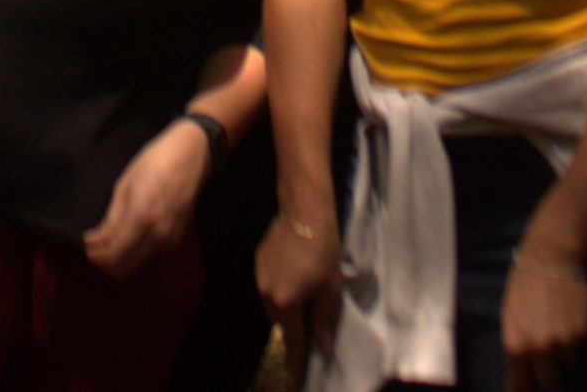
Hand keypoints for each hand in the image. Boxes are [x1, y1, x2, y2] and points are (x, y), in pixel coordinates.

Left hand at [82, 120, 211, 277]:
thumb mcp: (124, 186)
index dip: (94, 255)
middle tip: (95, 244)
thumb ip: (111, 220)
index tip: (87, 243)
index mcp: (142, 218)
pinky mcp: (175, 238)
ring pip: (135, 263)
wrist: (190, 155)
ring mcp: (168, 239)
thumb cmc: (155, 162)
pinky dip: (134, 249)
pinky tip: (130, 231)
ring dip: (119, 256)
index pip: (112, 256)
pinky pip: (148, 253)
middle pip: (123, 268)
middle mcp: (157, 235)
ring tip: (110, 235)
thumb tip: (94, 242)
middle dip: (104, 260)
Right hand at [255, 211, 343, 382]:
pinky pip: (269, 285)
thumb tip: (323, 346)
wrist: (305, 212)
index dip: (295, 363)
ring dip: (287, 300)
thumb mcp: (330, 288)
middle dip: (295, 320)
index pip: (292, 341)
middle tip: (312, 303)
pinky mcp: (257, 264)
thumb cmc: (324, 250)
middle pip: (281, 321)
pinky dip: (280, 284)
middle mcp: (267, 295)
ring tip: (305, 280)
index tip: (294, 382)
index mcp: (287, 303)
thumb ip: (323, 320)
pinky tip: (294, 267)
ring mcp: (259, 279)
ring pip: (274, 303)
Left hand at [501, 239, 586, 391]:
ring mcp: (565, 342)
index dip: (525, 390)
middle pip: (550, 385)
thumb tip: (520, 379)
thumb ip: (516, 351)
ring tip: (556, 335)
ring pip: (567, 367)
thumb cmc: (523, 287)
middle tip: (547, 373)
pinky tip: (567, 322)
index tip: (529, 389)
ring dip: (562, 360)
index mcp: (517, 346)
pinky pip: (579, 349)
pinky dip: (574, 342)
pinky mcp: (584, 333)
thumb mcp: (510, 320)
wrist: (550, 258)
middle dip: (548, 382)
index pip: (522, 386)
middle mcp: (541, 348)